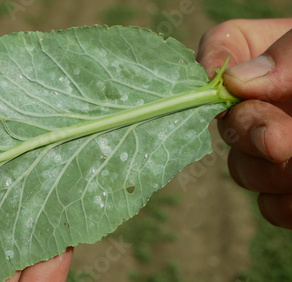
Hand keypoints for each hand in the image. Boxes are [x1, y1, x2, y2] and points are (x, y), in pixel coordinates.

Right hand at [197, 18, 291, 228]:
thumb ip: (291, 56)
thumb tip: (235, 80)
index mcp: (277, 58)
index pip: (223, 46)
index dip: (211, 61)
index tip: (223, 76)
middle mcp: (268, 104)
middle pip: (222, 117)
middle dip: (246, 130)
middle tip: (277, 139)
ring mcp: (276, 152)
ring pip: (241, 170)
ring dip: (269, 171)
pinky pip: (272, 208)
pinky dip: (287, 205)